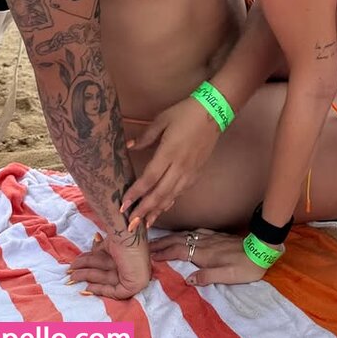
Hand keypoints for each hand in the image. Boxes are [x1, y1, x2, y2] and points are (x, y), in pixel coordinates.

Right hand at [68, 232, 150, 298]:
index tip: (75, 265)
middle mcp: (130, 268)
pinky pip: (115, 292)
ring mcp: (133, 277)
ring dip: (86, 277)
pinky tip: (88, 287)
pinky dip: (101, 290)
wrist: (130, 234)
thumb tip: (94, 239)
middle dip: (84, 272)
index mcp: (126, 258)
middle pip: (103, 272)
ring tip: (71, 275)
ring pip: (105, 279)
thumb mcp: (108, 244)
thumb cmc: (122, 235)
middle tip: (69, 271)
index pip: (105, 266)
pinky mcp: (133, 285)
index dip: (90, 266)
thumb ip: (100, 248)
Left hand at [120, 98, 221, 225]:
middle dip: (144, 211)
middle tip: (131, 224)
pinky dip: (170, 202)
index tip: (123, 205)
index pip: (149, 179)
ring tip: (145, 223)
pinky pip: (181, 192)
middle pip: (159, 194)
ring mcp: (190, 172)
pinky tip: (163, 208)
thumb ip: (145, 136)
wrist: (213, 113)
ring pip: (171, 196)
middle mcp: (180, 166)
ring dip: (157, 211)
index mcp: (169, 152)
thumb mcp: (162, 120)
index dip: (135, 193)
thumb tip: (129, 146)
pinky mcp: (197, 173)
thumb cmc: (185, 113)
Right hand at [150, 229, 267, 285]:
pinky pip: (194, 233)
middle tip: (146, 247)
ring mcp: (210, 238)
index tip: (148, 256)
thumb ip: (207, 277)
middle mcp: (205, 243)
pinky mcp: (217, 236)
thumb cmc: (245, 267)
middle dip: (161, 244)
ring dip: (170, 238)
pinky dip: (183, 234)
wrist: (261, 249)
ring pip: (185, 236)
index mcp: (205, 254)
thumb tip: (187, 280)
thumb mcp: (228, 276)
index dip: (163, 253)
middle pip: (178, 241)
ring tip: (158, 241)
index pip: (178, 252)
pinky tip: (182, 234)